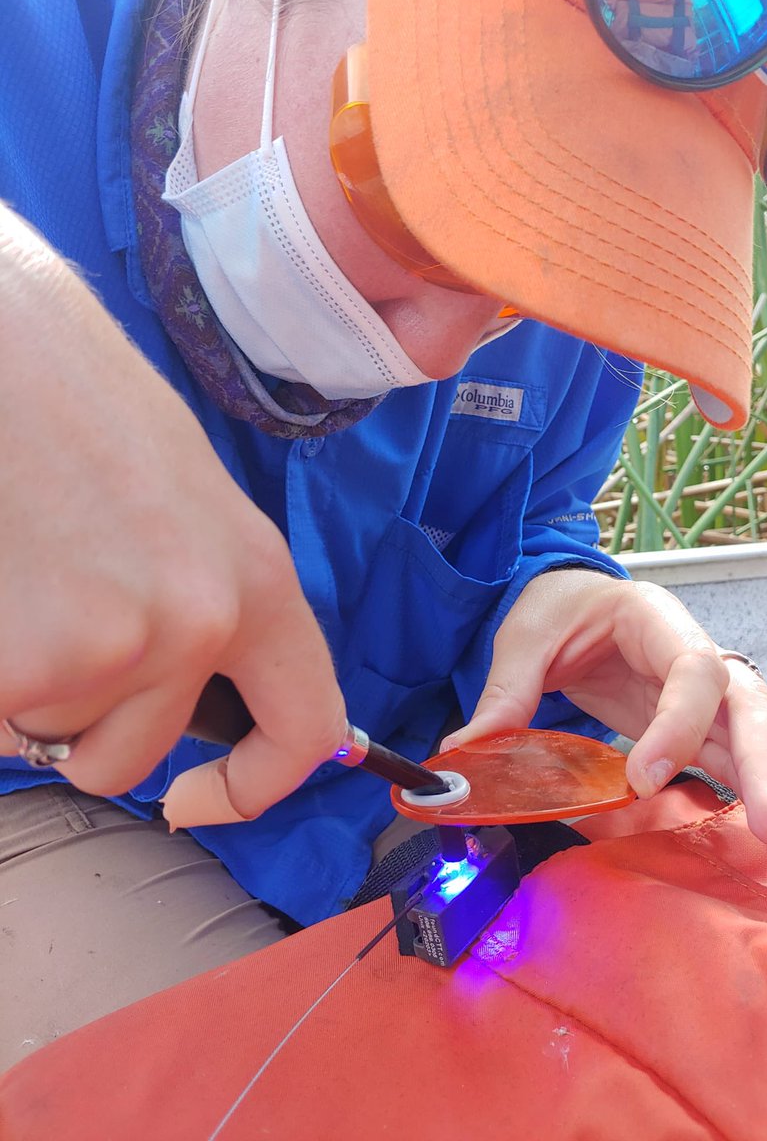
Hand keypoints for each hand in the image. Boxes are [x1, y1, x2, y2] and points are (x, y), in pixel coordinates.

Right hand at [0, 206, 345, 823]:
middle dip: (75, 719)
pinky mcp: (22, 662)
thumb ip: (196, 596)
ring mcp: (111, 644)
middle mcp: (200, 620)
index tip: (193, 801)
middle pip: (130, 758)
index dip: (255, 787)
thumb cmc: (69, 399)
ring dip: (18, 685)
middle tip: (41, 612)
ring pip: (47, 737)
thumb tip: (177, 686)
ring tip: (15, 573)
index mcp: (255, 576)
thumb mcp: (178, 498)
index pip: (304, 727)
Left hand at [442, 568, 766, 846]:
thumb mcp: (524, 635)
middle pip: (747, 702)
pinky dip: (758, 783)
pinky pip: (735, 753)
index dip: (679, 722)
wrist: (570, 599)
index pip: (691, 667)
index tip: (647, 774)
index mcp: (654, 618)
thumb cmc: (556, 607)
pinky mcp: (696, 724)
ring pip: (757, 730)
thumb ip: (506, 690)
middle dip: (766, 760)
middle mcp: (692, 653)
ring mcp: (701, 693)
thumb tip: (467, 749)